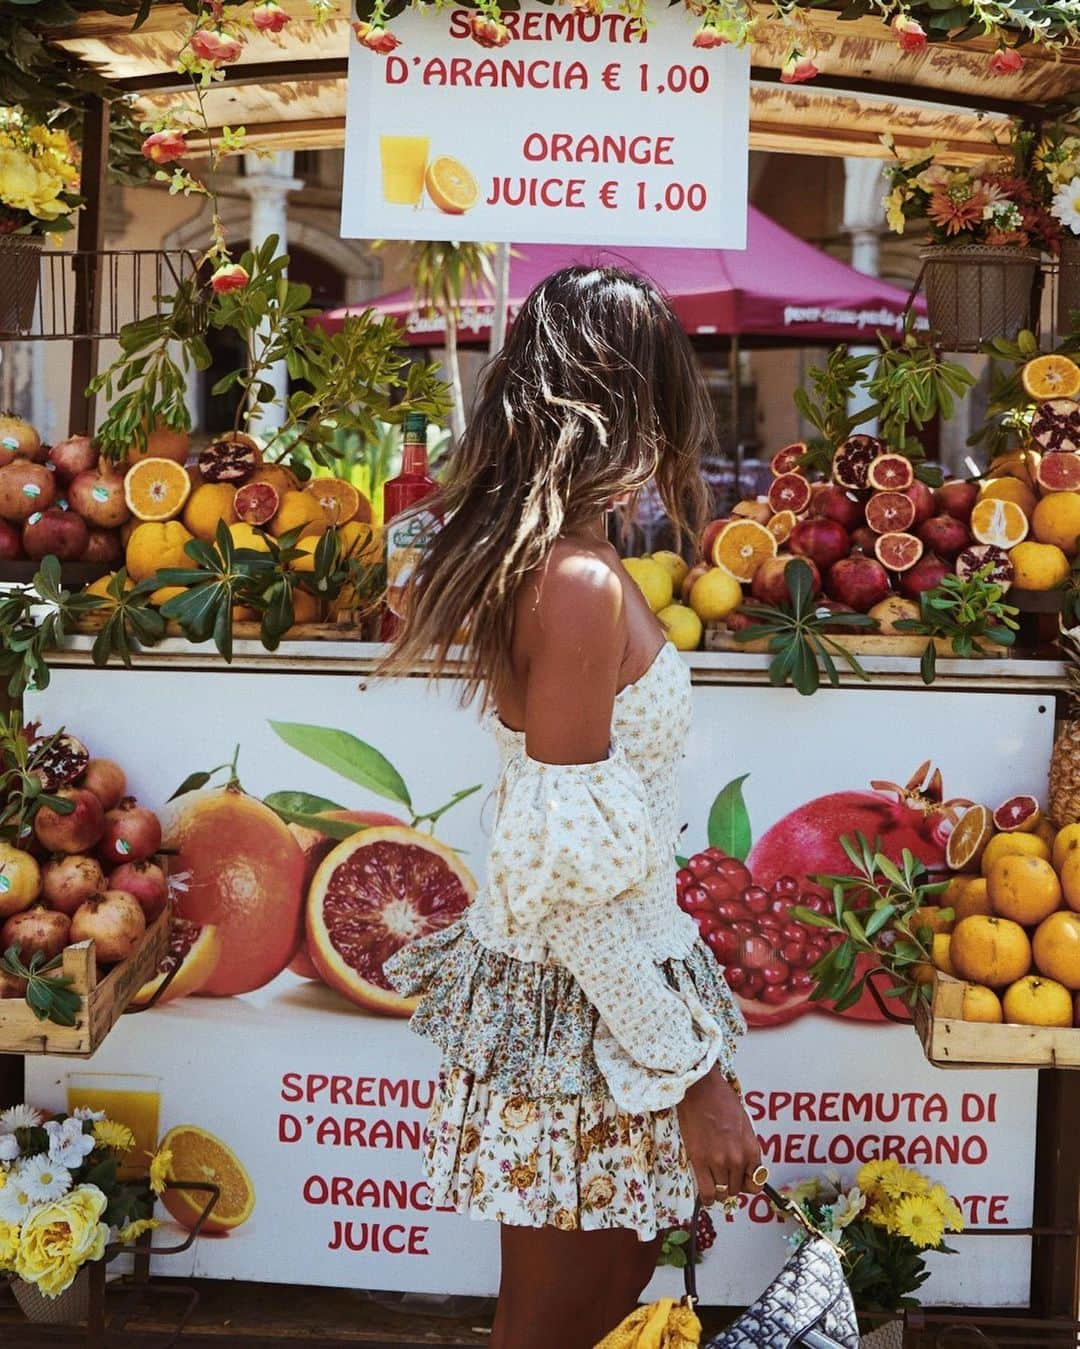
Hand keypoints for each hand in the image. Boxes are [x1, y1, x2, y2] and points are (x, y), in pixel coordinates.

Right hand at [676, 1069, 761, 1207]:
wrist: (701, 1089)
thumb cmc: (722, 1100)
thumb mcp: (745, 1123)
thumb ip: (746, 1147)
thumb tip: (743, 1166)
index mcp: (751, 1149)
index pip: (756, 1182)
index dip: (747, 1184)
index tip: (740, 1181)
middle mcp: (737, 1159)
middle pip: (737, 1189)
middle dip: (731, 1185)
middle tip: (722, 1176)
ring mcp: (718, 1161)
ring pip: (722, 1192)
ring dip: (718, 1190)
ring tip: (713, 1181)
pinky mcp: (699, 1161)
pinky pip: (707, 1192)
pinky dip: (707, 1198)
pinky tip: (706, 1195)